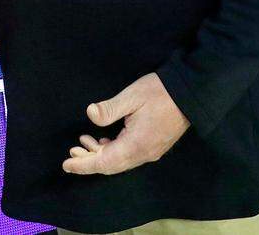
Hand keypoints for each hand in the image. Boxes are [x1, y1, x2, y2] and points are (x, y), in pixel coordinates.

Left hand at [62, 73, 189, 175]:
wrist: (191, 93)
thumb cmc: (160, 92)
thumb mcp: (132, 96)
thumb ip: (110, 109)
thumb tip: (90, 114)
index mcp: (136, 145)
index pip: (104, 162)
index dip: (84, 165)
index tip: (66, 164)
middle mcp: (143, 154)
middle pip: (111, 165)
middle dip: (89, 161)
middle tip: (71, 152)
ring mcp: (151, 151)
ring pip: (120, 161)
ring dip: (100, 154)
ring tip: (83, 142)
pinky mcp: (154, 145)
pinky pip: (128, 155)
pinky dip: (112, 150)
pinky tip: (104, 140)